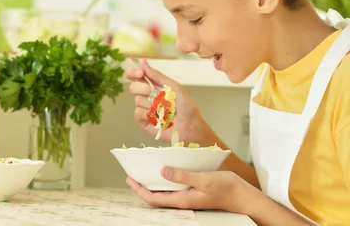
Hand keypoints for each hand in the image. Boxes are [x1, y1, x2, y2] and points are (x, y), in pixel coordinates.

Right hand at [126, 59, 202, 143]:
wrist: (190, 127)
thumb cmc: (186, 107)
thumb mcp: (174, 87)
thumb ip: (157, 76)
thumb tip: (143, 62)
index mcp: (154, 85)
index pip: (137, 76)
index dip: (134, 72)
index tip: (139, 73)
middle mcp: (147, 96)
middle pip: (133, 87)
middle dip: (143, 88)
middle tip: (156, 94)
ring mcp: (144, 108)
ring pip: (137, 100)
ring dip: (152, 104)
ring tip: (165, 110)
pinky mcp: (142, 121)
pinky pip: (138, 113)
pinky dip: (148, 115)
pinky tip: (158, 118)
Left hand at [126, 168, 256, 213]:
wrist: (243, 196)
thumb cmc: (226, 188)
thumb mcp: (204, 179)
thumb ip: (183, 176)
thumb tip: (162, 171)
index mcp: (183, 200)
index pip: (154, 199)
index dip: (140, 191)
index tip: (130, 179)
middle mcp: (183, 201)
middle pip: (156, 198)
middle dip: (142, 189)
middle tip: (132, 176)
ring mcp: (188, 198)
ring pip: (164, 194)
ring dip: (153, 186)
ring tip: (144, 174)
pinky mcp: (193, 193)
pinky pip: (174, 190)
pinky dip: (164, 183)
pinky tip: (164, 173)